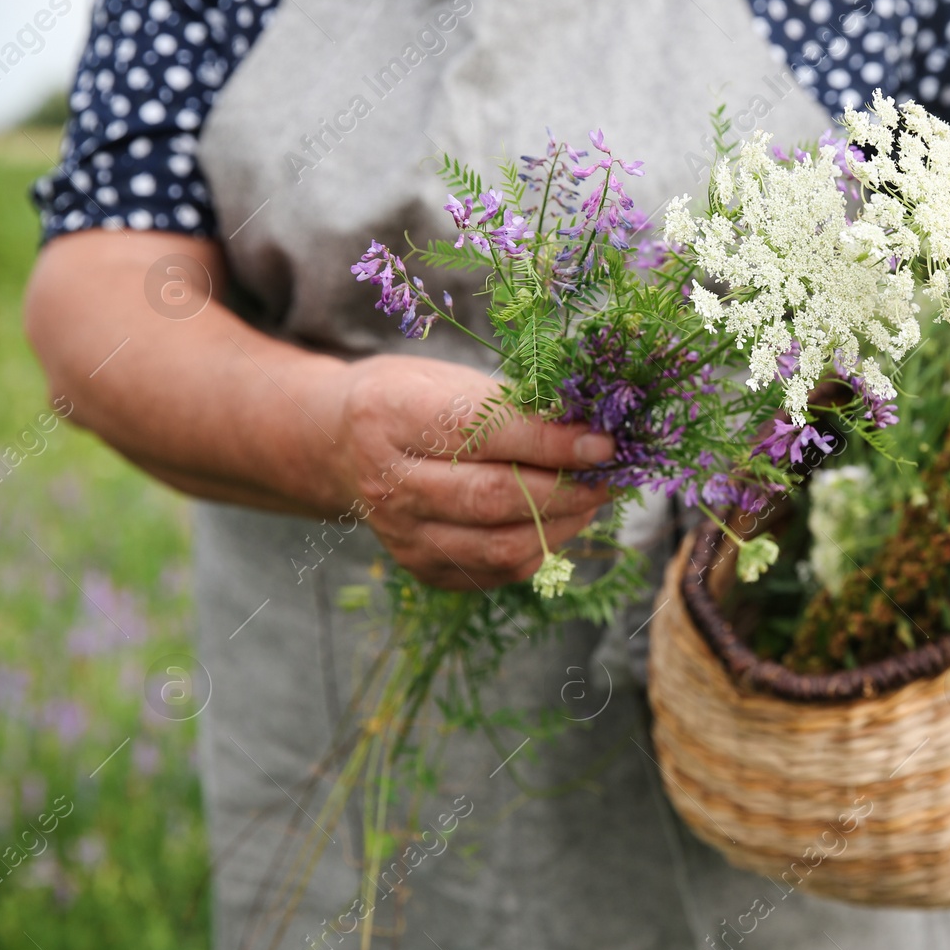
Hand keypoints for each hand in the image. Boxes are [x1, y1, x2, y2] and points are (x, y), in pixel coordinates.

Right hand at [332, 353, 613, 589]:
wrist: (340, 446)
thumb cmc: (410, 401)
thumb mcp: (449, 379)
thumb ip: (512, 404)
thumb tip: (589, 428)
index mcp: (389, 416)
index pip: (483, 433)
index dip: (551, 441)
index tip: (603, 442)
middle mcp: (388, 482)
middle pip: (492, 498)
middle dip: (567, 489)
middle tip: (609, 475)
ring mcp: (401, 534)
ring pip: (501, 546)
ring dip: (563, 524)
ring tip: (592, 496)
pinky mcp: (421, 568)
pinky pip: (497, 570)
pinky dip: (542, 546)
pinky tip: (560, 518)